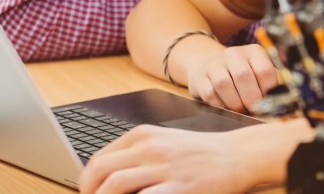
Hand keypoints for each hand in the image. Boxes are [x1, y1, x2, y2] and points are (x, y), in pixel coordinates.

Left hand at [79, 124, 262, 193]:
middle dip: (88, 193)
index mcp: (144, 135)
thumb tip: (106, 176)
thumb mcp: (165, 141)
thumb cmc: (201, 151)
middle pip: (100, 171)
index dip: (86, 182)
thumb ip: (137, 153)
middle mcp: (151, 148)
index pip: (98, 159)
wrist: (237, 154)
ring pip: (115, 185)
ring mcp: (164, 167)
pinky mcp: (179, 186)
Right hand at [185, 43, 277, 112]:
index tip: (269, 102)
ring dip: (234, 102)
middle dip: (251, 98)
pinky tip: (226, 107)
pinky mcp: (200, 78)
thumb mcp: (258, 71)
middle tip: (254, 109)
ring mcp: (214, 64)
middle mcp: (233, 54)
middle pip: (243, 76)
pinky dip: (219, 105)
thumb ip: (271, 83)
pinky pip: (210, 94)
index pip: (264, 70)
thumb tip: (283, 100)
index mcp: (253, 52)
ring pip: (223, 84)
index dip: (268, 90)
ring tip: (240, 109)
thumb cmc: (241, 74)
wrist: (208, 66)